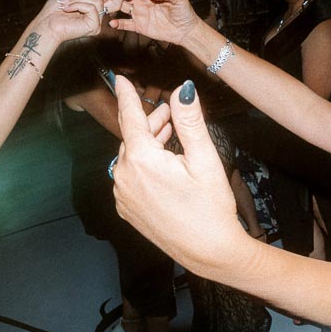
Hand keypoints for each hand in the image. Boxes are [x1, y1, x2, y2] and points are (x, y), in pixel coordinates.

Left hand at [42, 0, 110, 42]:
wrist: (45, 25)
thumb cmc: (54, 11)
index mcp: (92, 9)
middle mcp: (96, 16)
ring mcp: (96, 22)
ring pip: (96, 1)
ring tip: (64, 3)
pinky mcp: (94, 27)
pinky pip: (91, 8)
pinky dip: (77, 5)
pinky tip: (67, 9)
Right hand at [109, 0, 201, 47]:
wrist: (186, 30)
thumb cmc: (184, 12)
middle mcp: (142, 2)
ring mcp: (140, 14)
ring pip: (122, 7)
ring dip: (112, 5)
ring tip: (102, 5)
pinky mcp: (140, 26)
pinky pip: (126, 24)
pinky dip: (118, 24)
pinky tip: (112, 24)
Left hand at [112, 78, 245, 272]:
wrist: (209, 252)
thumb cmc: (211, 208)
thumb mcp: (204, 159)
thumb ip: (190, 121)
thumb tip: (182, 90)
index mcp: (142, 160)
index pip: (130, 117)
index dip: (126, 95)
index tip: (119, 79)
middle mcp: (124, 177)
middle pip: (133, 138)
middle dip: (150, 122)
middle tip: (171, 114)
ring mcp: (123, 196)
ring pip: (131, 158)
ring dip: (148, 145)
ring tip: (170, 138)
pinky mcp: (127, 210)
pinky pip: (130, 178)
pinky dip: (143, 167)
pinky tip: (164, 168)